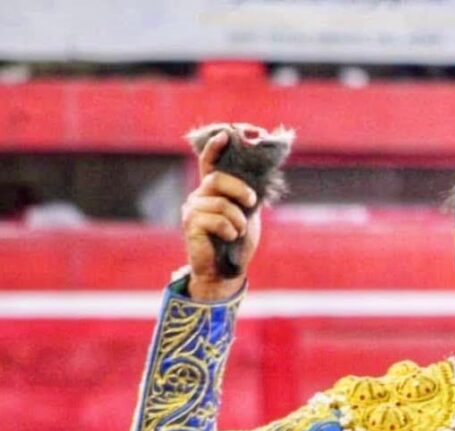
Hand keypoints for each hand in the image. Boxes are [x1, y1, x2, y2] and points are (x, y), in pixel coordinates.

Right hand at [181, 130, 260, 300]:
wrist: (225, 270)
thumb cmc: (237, 242)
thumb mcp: (248, 214)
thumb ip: (248, 195)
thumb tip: (263, 176)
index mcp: (213, 191)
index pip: (210, 163)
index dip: (216, 147)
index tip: (227, 134)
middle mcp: (199, 195)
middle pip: (217, 180)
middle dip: (239, 189)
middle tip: (251, 202)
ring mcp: (192, 209)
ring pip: (220, 203)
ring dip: (238, 220)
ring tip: (238, 232)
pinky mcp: (190, 224)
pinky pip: (217, 220)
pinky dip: (230, 230)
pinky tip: (228, 238)